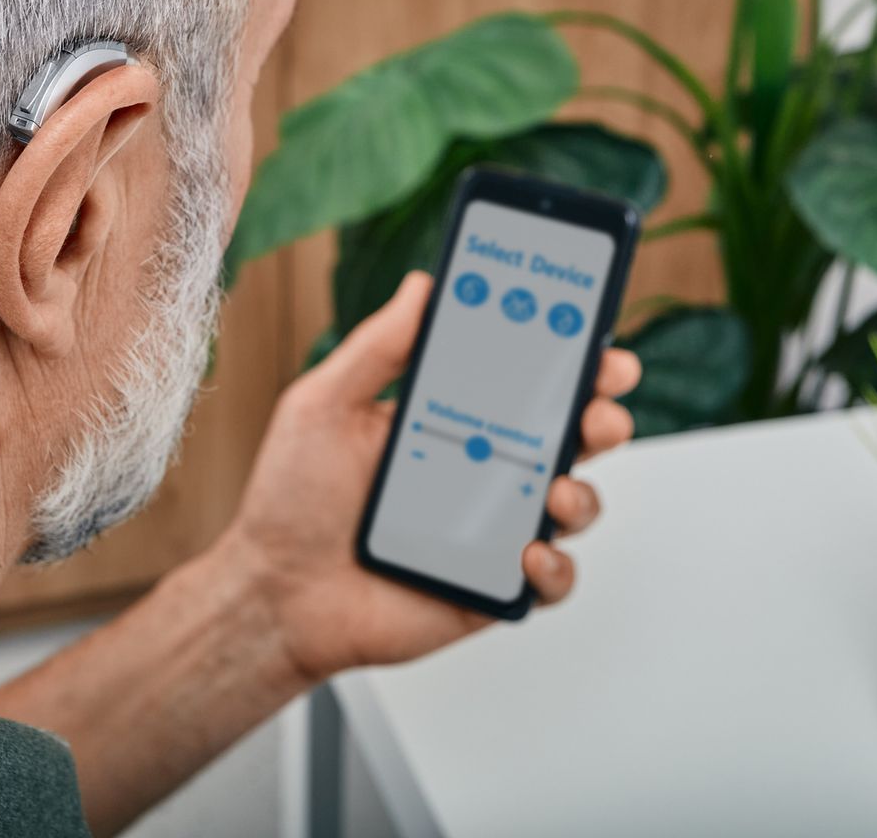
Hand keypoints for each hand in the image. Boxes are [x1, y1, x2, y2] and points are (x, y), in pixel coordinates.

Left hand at [214, 271, 638, 684]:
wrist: (275, 592)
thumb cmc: (292, 498)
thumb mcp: (325, 405)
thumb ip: (378, 348)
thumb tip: (423, 285)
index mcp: (451, 417)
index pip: (525, 378)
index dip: (569, 355)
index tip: (592, 333)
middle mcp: (482, 469)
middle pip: (567, 436)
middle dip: (601, 414)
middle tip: (598, 406)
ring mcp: (491, 528)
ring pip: (572, 504)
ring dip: (583, 493)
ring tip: (557, 490)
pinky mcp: (490, 586)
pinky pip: (549, 580)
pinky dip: (554, 569)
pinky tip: (527, 554)